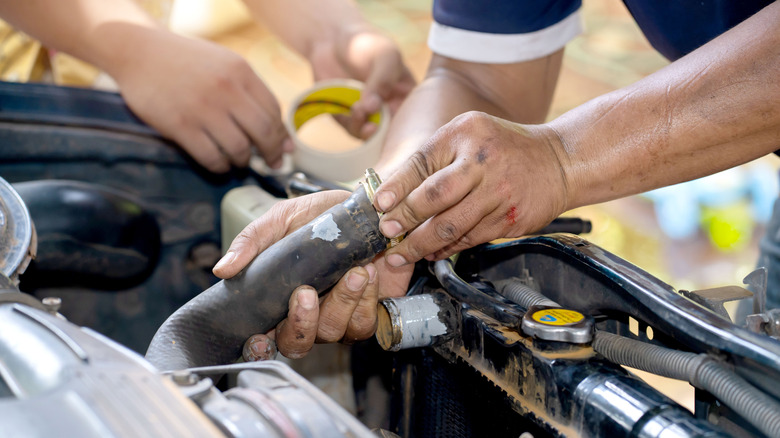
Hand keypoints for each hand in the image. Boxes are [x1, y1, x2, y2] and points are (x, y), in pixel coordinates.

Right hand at [108, 27, 289, 172]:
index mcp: (240, 71)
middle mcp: (225, 89)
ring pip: (239, 149)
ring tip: (239, 160)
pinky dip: (220, 166)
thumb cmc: (187, 62)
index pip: (273, 111)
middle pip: (263, 132)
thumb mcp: (225, 65)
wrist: (138, 51)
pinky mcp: (180, 125)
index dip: (280, 134)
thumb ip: (253, 96)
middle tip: (271, 163)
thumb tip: (284, 139)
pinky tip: (219, 164)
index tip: (281, 147)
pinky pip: (211, 157)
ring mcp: (202, 108)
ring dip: (243, 161)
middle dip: (271, 153)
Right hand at [213, 190, 412, 358]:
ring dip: (343, 303)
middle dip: (302, 323)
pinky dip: (367, 300)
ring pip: (333, 333)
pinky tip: (369, 272)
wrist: (367, 207)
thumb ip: (252, 242)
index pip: (263, 339)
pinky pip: (364, 324)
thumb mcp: (281, 219)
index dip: (259, 347)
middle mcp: (307, 315)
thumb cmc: (320, 215)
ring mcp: (337, 317)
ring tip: (355, 271)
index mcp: (278, 299)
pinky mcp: (367, 312)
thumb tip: (222, 269)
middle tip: (307, 291)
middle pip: (297, 344)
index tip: (261, 337)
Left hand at [308, 27, 414, 139]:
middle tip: (371, 127)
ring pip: (370, 136)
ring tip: (356, 110)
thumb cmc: (368, 44)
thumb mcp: (384, 56)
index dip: (404, 128)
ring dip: (363, 129)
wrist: (333, 40)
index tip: (390, 123)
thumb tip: (372, 108)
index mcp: (407, 96)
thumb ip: (382, 80)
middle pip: (391, 133)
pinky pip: (351, 130)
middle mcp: (391, 110)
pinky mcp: (349, 119)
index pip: (412, 119)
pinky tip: (346, 109)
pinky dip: (348, 124)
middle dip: (381, 133)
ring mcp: (370, 116)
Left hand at [372, 111, 570, 266]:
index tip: (379, 205)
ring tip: (400, 254)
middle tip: (386, 232)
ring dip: (420, 244)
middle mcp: (482, 162)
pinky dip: (446, 249)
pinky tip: (431, 253)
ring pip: (451, 225)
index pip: (422, 161)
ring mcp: (498, 193)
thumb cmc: (503, 147)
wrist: (559, 161)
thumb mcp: (468, 134)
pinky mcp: (509, 219)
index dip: (397, 186)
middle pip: (434, 196)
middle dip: (404, 218)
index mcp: (466, 134)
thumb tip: (392, 189)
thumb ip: (434, 157)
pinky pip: (469, 239)